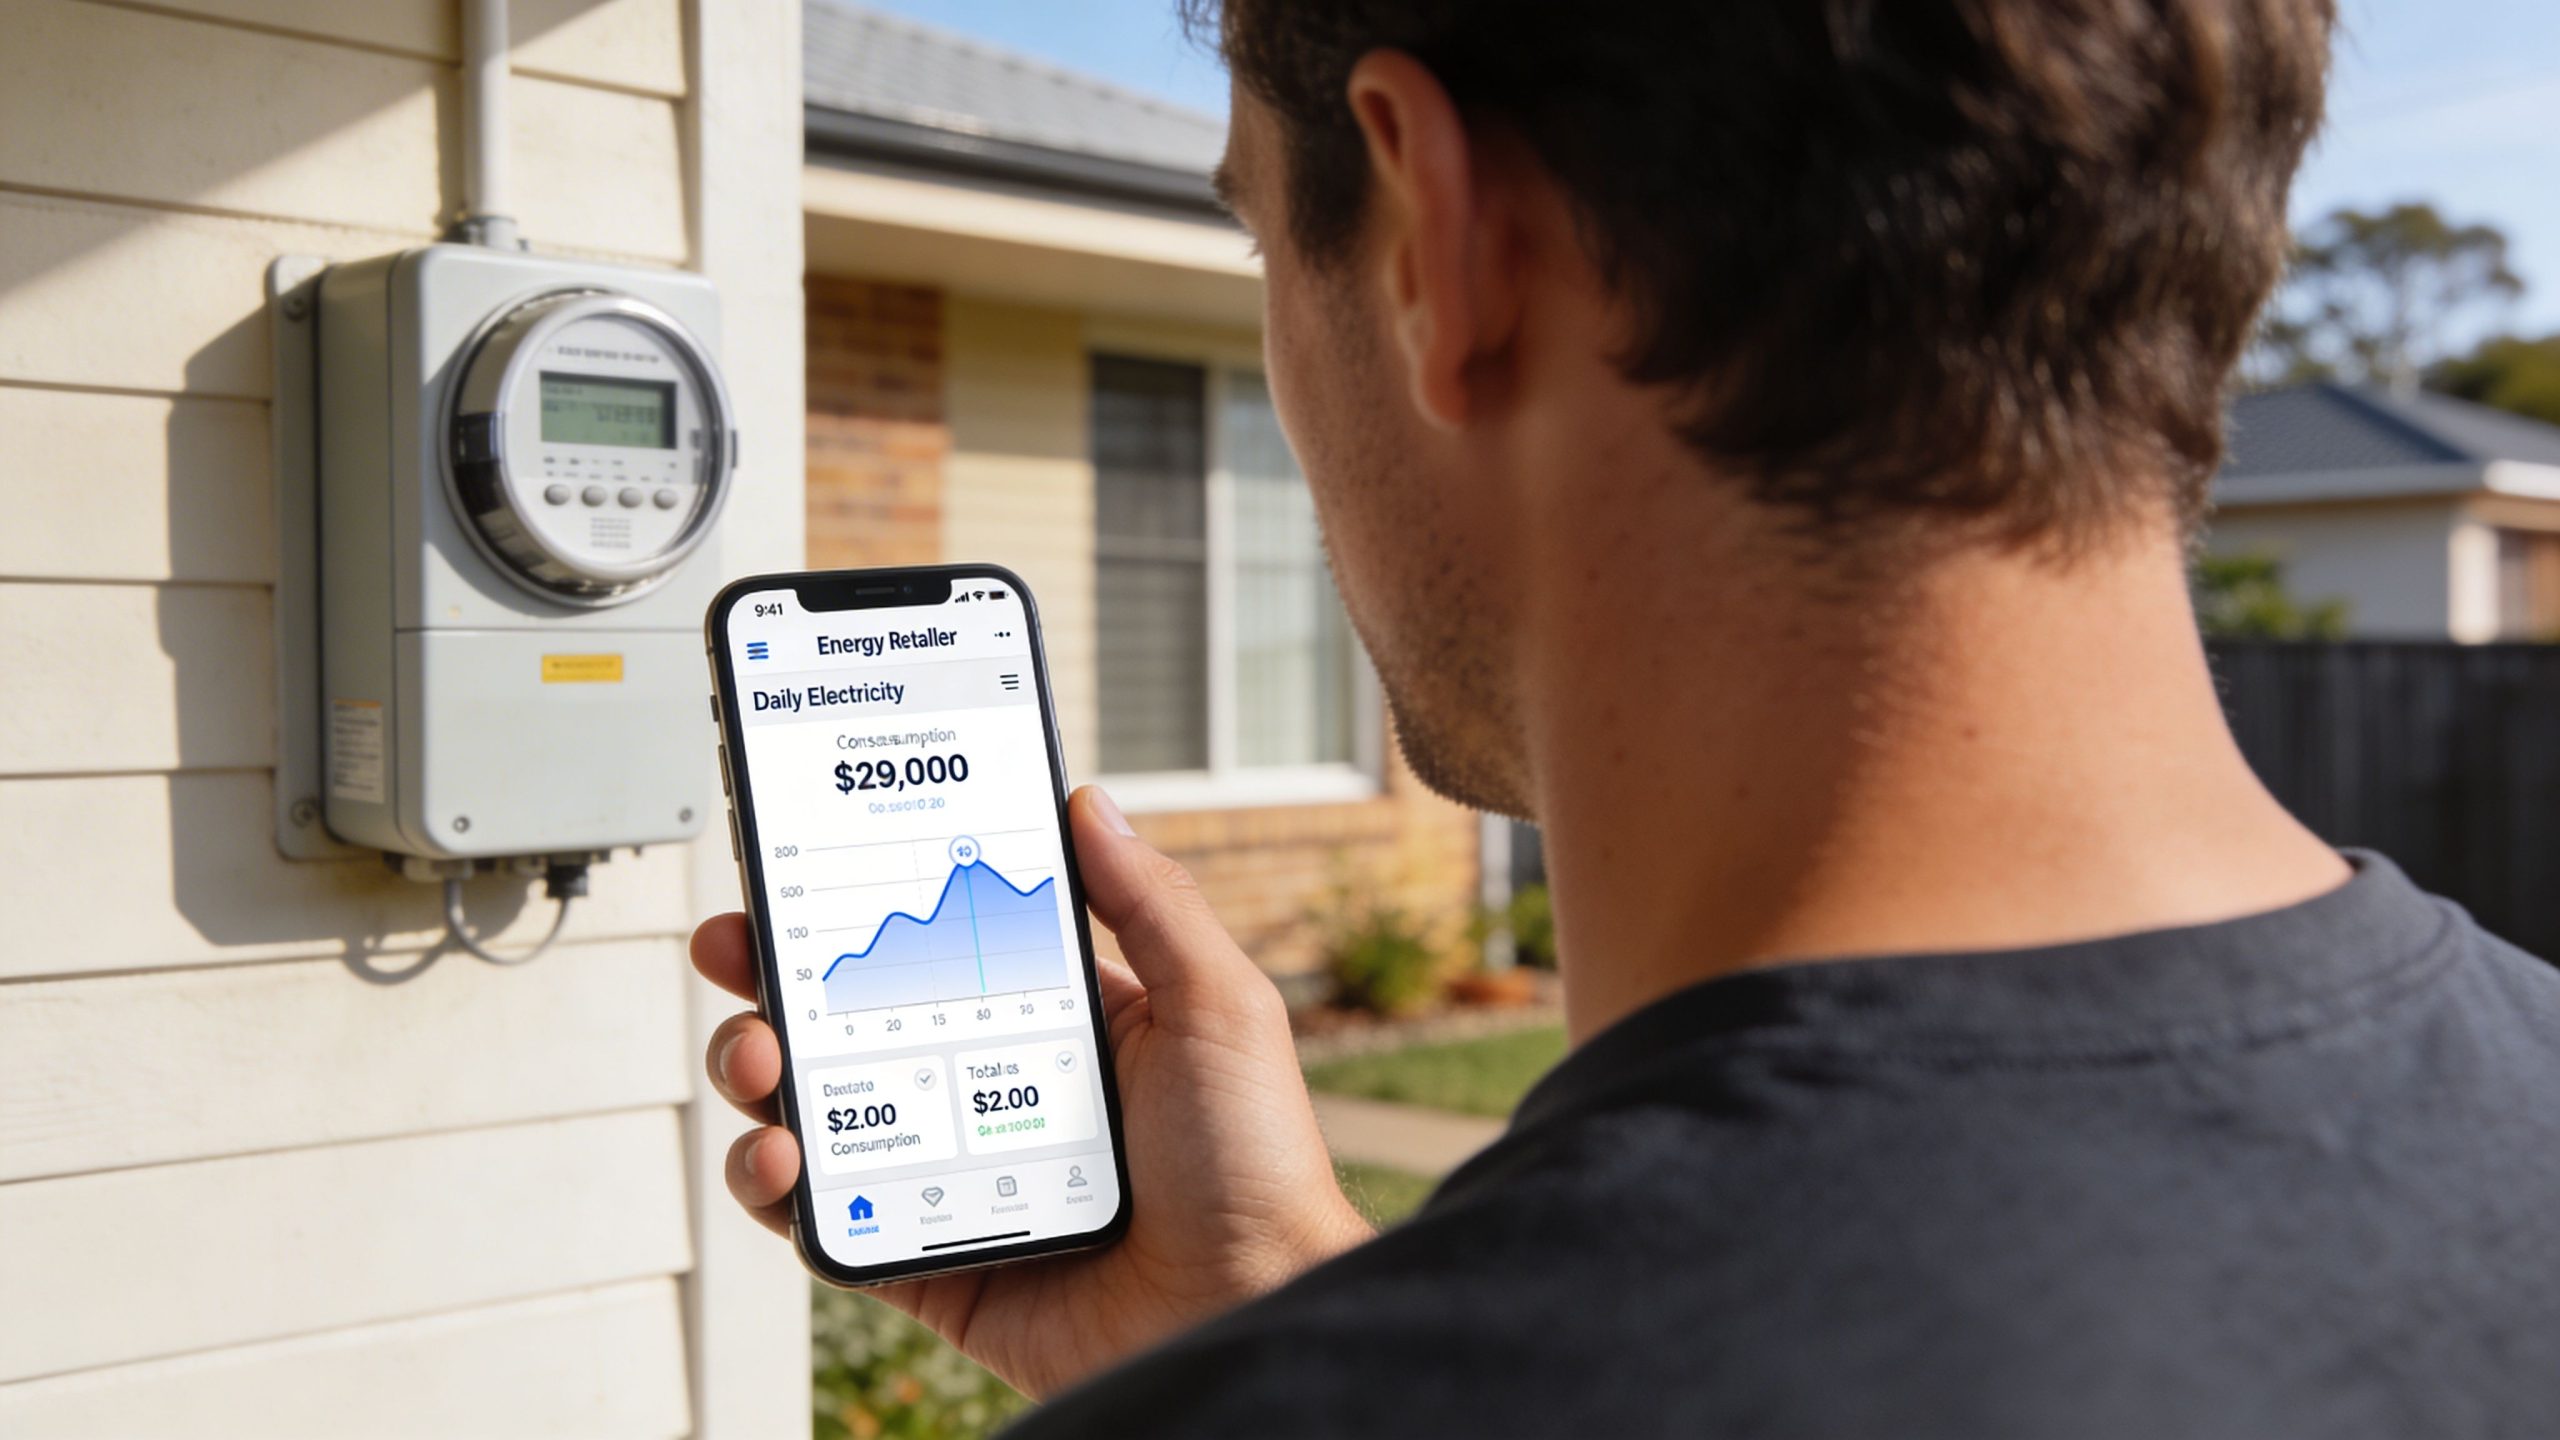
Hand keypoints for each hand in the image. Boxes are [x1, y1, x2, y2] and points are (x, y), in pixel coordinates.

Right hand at [693, 785, 1372, 1397]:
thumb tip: (1090, 805)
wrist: (1246, 1310)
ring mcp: (950, 1174)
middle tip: (735, 946)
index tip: (803, 864)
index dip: (866, 907)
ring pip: (820, 1111)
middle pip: (853, 1021)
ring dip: (759, 1072)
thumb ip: (1151, 904)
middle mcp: (992, 1093)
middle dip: (777, 977)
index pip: (936, 947)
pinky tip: (779, 1155)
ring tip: (757, 1057)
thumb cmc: (1256, 1167)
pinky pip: (823, 1219)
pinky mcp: (925, 1260)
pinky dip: (775, 1187)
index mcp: (1056, 1024)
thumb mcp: (1217, 1007)